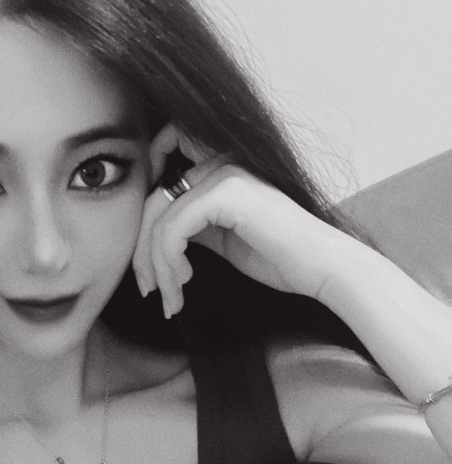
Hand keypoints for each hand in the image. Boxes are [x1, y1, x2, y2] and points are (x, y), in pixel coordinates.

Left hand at [132, 124, 349, 317]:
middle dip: (143, 254)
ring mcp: (222, 173)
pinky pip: (173, 229)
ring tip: (170, 299)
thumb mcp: (222, 237)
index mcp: (216, 170)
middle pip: (152, 205)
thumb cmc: (278, 257)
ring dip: (157, 267)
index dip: (141, 219)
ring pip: (159, 221)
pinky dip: (170, 262)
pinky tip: (184, 283)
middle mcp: (217, 164)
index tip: (144, 264)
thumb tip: (155, 236)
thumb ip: (192, 226)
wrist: (322, 268)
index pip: (159, 185)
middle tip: (148, 290)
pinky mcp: (225, 192)